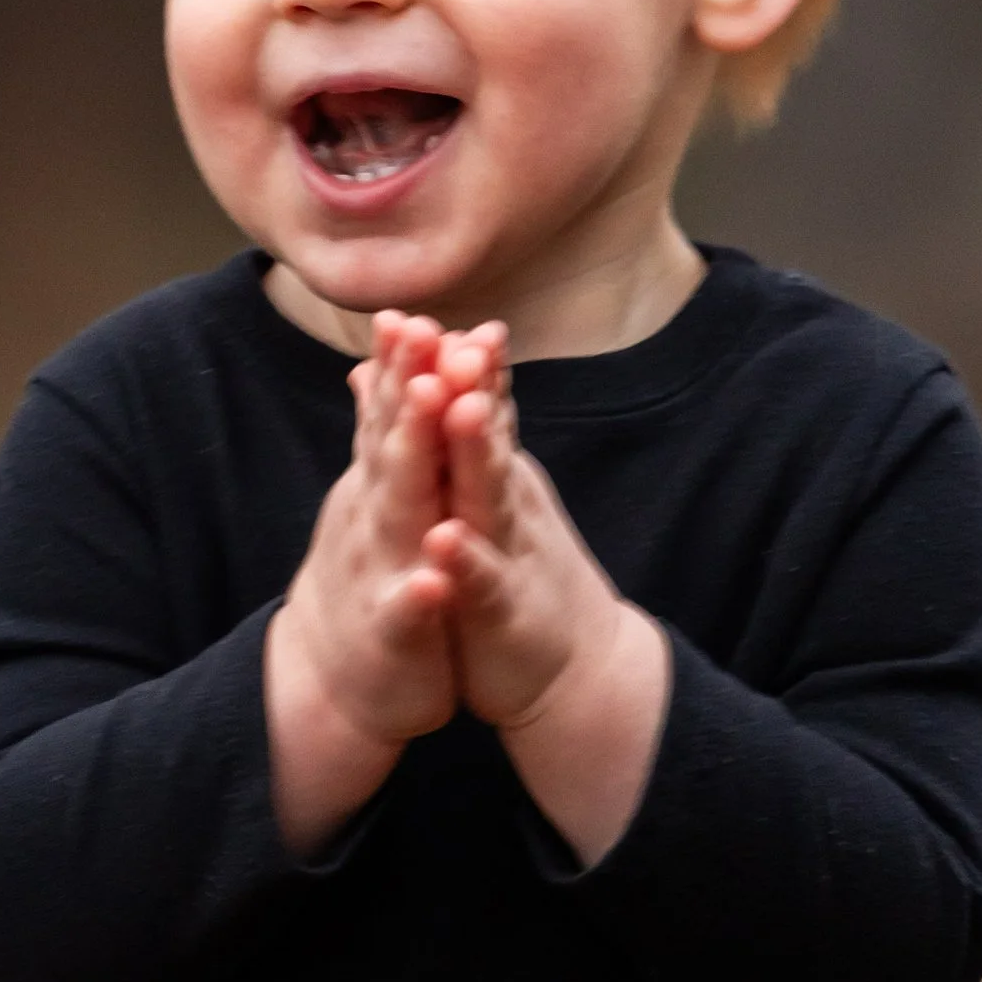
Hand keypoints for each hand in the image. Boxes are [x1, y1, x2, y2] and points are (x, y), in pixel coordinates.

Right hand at [265, 310, 461, 848]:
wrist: (330, 684)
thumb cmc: (367, 582)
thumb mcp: (374, 500)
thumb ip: (378, 434)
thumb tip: (373, 364)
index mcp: (379, 487)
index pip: (392, 414)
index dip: (403, 362)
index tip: (416, 308)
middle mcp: (373, 518)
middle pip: (392, 444)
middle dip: (408, 388)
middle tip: (423, 332)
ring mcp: (379, 572)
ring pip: (397, 512)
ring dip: (410, 460)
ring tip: (432, 407)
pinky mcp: (393, 634)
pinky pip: (405, 612)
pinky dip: (417, 594)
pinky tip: (431, 579)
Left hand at [421, 334, 671, 863]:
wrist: (575, 670)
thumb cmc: (515, 574)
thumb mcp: (481, 495)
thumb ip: (463, 428)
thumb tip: (440, 357)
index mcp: (489, 473)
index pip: (468, 404)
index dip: (442, 360)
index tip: (407, 312)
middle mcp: (503, 501)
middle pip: (481, 432)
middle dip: (466, 381)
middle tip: (449, 330)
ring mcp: (508, 552)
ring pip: (488, 495)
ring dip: (477, 451)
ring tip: (462, 406)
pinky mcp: (505, 610)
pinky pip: (484, 582)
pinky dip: (464, 561)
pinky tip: (445, 542)